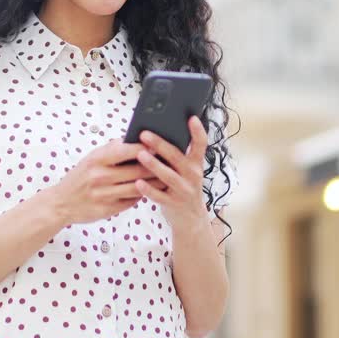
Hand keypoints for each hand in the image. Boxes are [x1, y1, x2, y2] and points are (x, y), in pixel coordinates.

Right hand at [48, 140, 163, 225]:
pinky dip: (142, 195)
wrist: (61, 203)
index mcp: (96, 159)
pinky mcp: (108, 209)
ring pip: (138, 187)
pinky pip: (131, 201)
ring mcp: (104, 194)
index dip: (145, 147)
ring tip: (166, 177)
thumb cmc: (79, 177)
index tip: (159, 145)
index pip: (127, 150)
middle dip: (156, 166)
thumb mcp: (91, 158)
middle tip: (170, 162)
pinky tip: (151, 190)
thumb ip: (112, 149)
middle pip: (137, 170)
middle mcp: (100, 176)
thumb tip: (135, 139)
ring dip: (155, 183)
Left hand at [133, 116, 208, 232]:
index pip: (201, 144)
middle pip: (177, 157)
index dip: (197, 131)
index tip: (191, 117)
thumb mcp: (186, 171)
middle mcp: (193, 175)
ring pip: (168, 176)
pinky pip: (159, 196)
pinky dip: (148, 190)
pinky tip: (137, 183)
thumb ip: (176, 156)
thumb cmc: (183, 187)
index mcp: (196, 164)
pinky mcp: (174, 204)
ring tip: (140, 155)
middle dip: (160, 144)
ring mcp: (184, 190)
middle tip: (144, 134)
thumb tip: (154, 136)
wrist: (191, 219)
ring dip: (154, 165)